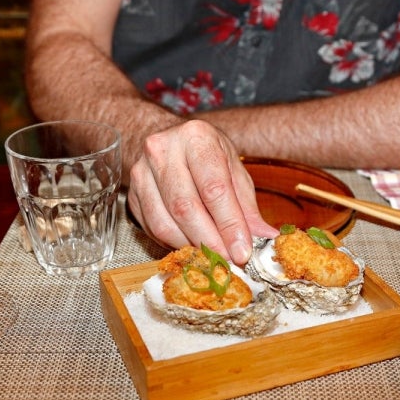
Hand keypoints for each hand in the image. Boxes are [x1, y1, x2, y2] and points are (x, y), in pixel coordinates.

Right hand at [127, 120, 277, 264]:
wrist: (169, 142)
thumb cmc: (206, 157)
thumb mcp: (233, 172)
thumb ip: (247, 208)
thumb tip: (267, 239)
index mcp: (196, 137)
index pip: (214, 188)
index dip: (229, 225)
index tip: (242, 251)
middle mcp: (163, 150)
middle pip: (186, 208)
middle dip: (210, 241)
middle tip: (227, 261)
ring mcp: (141, 171)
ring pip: (164, 223)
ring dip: (191, 247)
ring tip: (212, 257)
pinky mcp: (132, 193)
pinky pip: (152, 228)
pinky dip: (174, 244)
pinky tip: (191, 246)